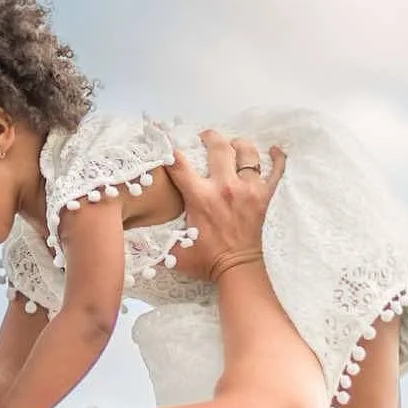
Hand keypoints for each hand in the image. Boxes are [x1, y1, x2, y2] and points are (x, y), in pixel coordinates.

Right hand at [166, 130, 285, 281]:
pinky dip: (277, 159)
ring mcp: (248, 190)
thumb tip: (130, 239)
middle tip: (205, 138)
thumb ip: (151, 243)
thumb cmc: (205, 261)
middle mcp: (225, 187)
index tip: (165, 137)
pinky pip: (276, 171)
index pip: (180, 164)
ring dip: (240, 145)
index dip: (170, 148)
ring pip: (248, 153)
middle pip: (219, 147)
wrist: (237, 270)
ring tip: (233, 146)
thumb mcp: (173, 251)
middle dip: (210, 137)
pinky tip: (274, 151)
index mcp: (201, 197)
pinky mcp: (264, 197)